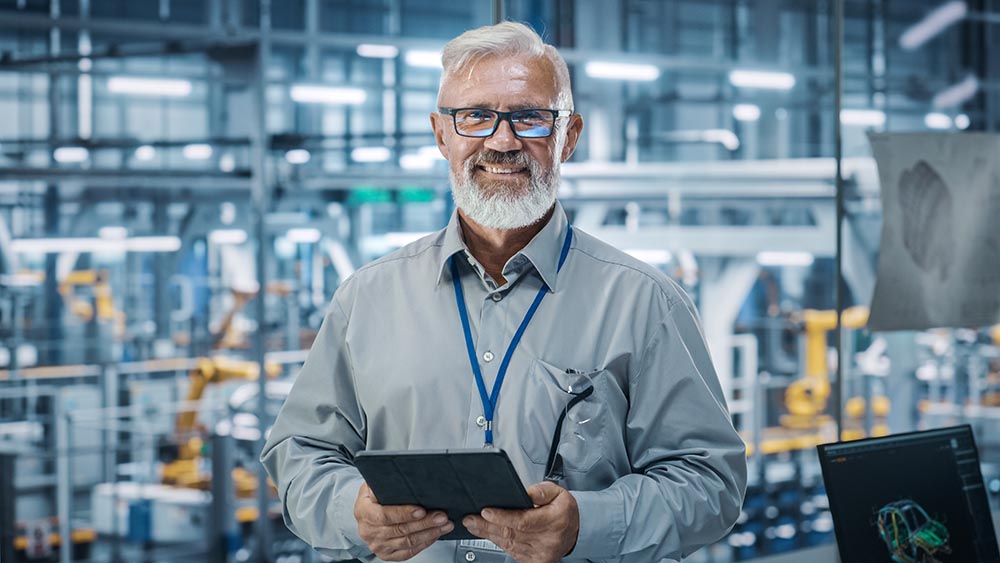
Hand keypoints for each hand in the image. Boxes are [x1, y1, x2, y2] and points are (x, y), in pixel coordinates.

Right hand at [354, 482, 453, 560]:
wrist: (366, 512)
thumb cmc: (372, 496)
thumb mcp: (373, 484)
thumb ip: (384, 482)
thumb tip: (401, 475)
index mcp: (363, 511)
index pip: (385, 515)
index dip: (404, 513)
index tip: (422, 510)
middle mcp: (368, 531)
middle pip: (400, 529)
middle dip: (424, 523)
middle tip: (441, 516)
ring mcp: (377, 544)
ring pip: (407, 542)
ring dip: (429, 533)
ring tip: (444, 525)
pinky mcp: (386, 554)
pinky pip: (408, 552)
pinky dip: (424, 543)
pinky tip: (435, 534)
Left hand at [463, 481, 578, 562]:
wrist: (576, 531)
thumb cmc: (564, 511)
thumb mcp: (559, 492)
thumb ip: (542, 491)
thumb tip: (526, 493)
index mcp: (553, 521)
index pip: (523, 521)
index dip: (502, 517)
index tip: (485, 512)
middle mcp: (546, 540)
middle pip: (511, 533)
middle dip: (487, 526)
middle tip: (470, 519)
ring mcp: (540, 554)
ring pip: (508, 544)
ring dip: (488, 534)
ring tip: (474, 525)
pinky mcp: (535, 561)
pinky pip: (512, 552)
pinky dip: (498, 543)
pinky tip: (488, 535)